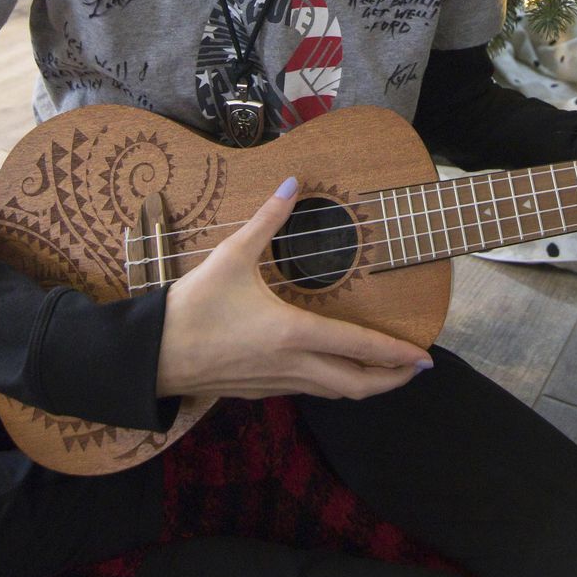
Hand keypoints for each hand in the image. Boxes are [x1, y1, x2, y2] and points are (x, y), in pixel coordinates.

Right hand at [155, 176, 431, 400]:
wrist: (153, 355)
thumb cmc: (192, 307)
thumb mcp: (231, 256)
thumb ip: (267, 220)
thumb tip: (292, 184)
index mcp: (292, 333)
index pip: (358, 347)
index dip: (394, 354)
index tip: (423, 356)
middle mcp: (292, 364)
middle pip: (356, 384)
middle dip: (392, 379)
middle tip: (416, 368)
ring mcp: (277, 382)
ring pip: (335, 392)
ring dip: (365, 384)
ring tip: (385, 371)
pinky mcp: (261, 390)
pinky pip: (311, 390)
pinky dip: (335, 384)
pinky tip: (336, 369)